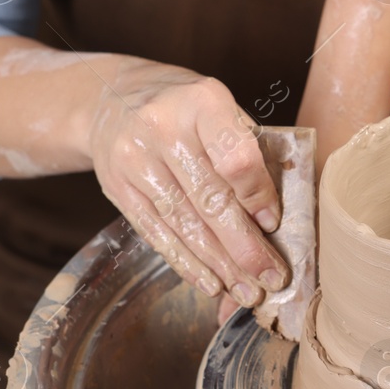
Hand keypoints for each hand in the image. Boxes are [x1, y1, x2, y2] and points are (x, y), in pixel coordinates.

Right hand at [87, 60, 287, 307]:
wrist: (114, 98)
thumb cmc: (187, 109)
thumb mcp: (222, 110)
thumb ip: (249, 152)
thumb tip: (275, 217)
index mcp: (203, 101)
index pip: (235, 158)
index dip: (257, 197)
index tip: (274, 226)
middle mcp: (163, 127)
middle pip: (209, 198)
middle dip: (244, 247)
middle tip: (272, 278)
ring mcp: (135, 158)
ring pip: (183, 222)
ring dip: (219, 264)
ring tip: (247, 290)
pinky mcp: (116, 186)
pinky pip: (155, 232)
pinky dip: (185, 262)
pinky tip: (210, 282)